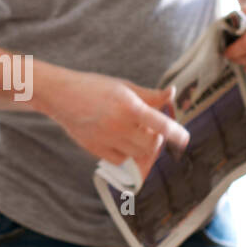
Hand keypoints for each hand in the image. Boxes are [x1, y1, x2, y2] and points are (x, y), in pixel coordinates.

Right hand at [44, 69, 189, 177]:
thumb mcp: (123, 86)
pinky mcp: (95, 149)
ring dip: (142, 147)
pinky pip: (121, 160)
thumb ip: (149, 95)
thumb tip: (171, 94)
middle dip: (156, 139)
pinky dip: (126, 154)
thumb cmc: (94, 87)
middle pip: (152, 144)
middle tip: (149, 129)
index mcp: (129, 106)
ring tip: (133, 132)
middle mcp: (119, 125)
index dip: (176, 133)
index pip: (160, 124)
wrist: (60, 95)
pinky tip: (119, 140)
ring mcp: (106, 139)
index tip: (185, 139)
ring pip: (137, 154)